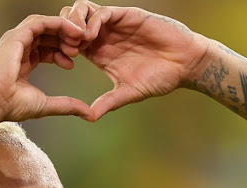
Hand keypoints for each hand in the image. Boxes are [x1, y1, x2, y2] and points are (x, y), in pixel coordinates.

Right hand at [0, 15, 92, 121]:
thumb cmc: (11, 106)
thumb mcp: (46, 104)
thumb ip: (67, 105)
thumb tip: (89, 114)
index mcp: (21, 63)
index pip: (44, 50)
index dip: (60, 53)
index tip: (72, 63)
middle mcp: (18, 48)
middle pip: (46, 35)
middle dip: (65, 40)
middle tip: (81, 48)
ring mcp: (16, 40)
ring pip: (45, 25)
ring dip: (64, 30)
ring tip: (80, 39)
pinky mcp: (16, 35)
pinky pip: (41, 22)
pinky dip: (59, 24)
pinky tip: (74, 32)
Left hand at [61, 1, 210, 119]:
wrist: (186, 64)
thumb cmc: (161, 78)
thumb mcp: (129, 93)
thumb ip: (109, 102)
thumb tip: (90, 118)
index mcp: (98, 52)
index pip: (69, 41)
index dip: (61, 48)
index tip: (63, 62)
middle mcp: (103, 35)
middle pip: (70, 21)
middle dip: (62, 31)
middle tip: (67, 49)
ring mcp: (114, 24)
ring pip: (82, 10)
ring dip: (73, 23)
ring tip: (76, 42)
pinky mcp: (127, 16)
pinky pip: (102, 12)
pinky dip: (91, 22)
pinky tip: (89, 37)